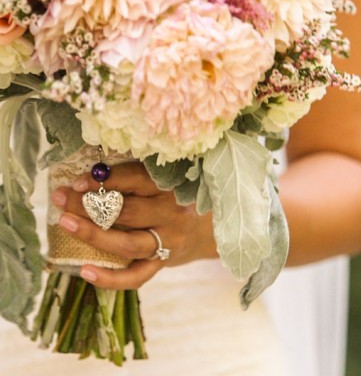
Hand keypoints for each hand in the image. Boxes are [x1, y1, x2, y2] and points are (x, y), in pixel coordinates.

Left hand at [51, 162, 216, 289]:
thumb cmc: (173, 200)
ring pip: (129, 243)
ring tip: (66, 224)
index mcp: (172, 187)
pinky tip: (85, 271)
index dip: (107, 179)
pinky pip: (136, 276)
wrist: (204, 229)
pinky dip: (110, 278)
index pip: (137, 180)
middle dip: (89, 205)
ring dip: (93, 235)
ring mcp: (169, 242)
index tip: (79, 180)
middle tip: (62, 199)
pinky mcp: (162, 264)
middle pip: (128, 211)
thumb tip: (89, 176)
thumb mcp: (165, 182)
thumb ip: (137, 179)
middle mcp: (172, 214)